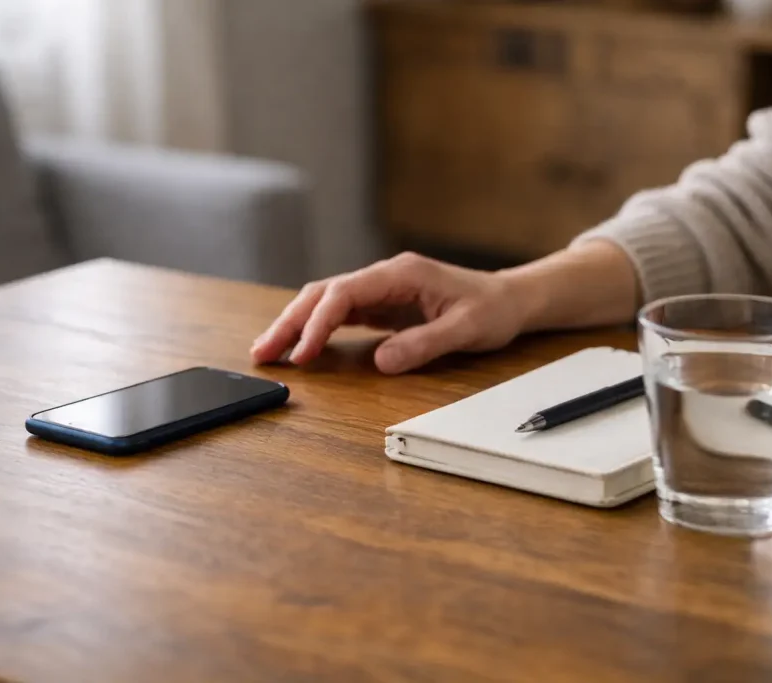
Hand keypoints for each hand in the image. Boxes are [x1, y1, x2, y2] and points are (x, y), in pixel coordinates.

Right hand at [249, 252, 527, 373]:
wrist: (509, 299)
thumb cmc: (492, 310)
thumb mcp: (466, 328)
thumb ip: (424, 343)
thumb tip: (381, 362)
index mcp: (400, 274)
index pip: (344, 293)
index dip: (318, 323)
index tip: (301, 352)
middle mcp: (384, 277)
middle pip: (323, 293)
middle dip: (290, 321)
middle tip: (262, 352)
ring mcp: (380, 290)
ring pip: (325, 302)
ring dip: (296, 325)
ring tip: (268, 352)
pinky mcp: (381, 306)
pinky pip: (339, 314)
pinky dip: (315, 330)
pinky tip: (300, 348)